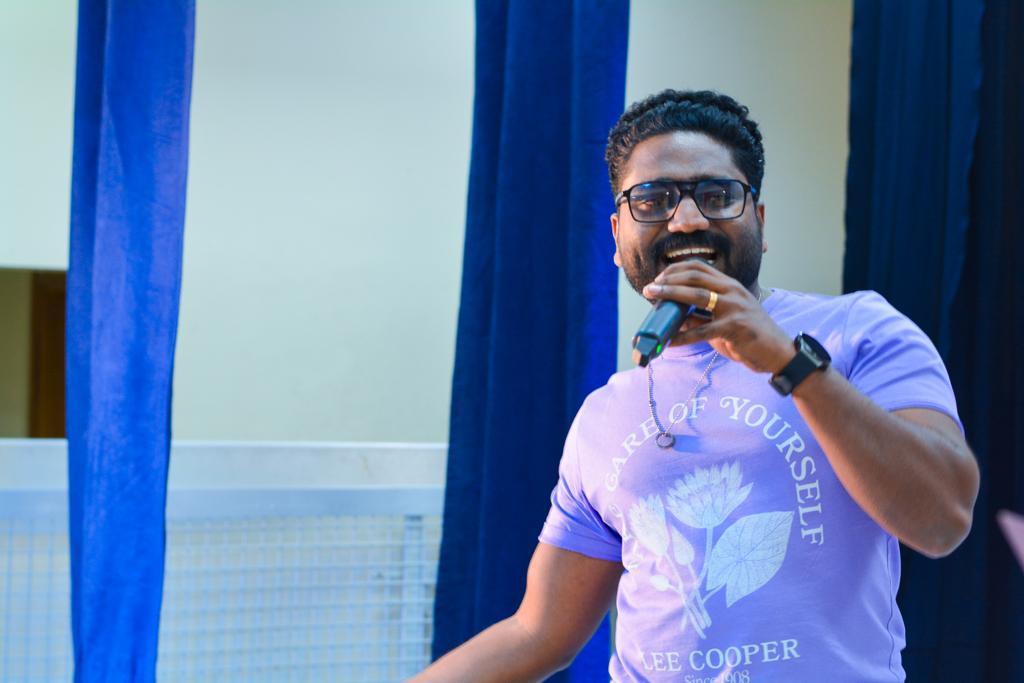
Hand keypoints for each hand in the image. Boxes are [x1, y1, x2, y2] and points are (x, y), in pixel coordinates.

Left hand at [641, 261, 793, 373]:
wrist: (777, 353)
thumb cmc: (749, 336)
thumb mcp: (724, 319)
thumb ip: (700, 316)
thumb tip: (673, 317)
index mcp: (729, 285)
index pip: (699, 267)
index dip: (676, 270)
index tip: (659, 278)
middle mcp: (732, 291)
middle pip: (695, 277)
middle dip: (668, 280)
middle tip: (650, 289)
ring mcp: (735, 307)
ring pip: (698, 296)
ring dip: (671, 296)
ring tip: (654, 301)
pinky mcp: (735, 327)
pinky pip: (703, 331)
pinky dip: (683, 336)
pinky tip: (669, 342)